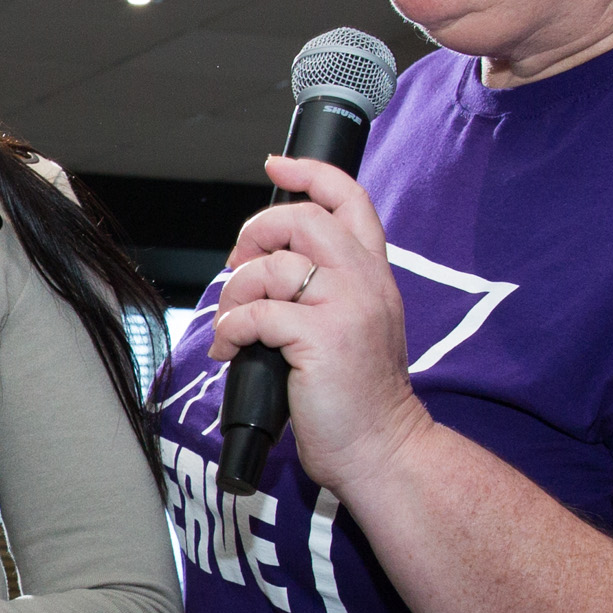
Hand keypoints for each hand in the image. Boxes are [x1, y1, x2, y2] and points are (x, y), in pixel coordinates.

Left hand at [205, 155, 434, 496]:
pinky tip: (230, 351)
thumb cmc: (357, 395)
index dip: (311, 173)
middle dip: (255, 234)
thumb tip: (269, 264)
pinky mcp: (321, 339)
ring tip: (231, 327)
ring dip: (235, 294)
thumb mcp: (355, 326)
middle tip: (238, 266)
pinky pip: (256, 314)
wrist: (382, 447)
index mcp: (373, 275)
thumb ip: (329, 289)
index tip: (276, 164)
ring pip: (272, 267)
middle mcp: (365, 282)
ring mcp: (345, 309)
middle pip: (302, 220)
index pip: (351, 200)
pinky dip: (230, 330)